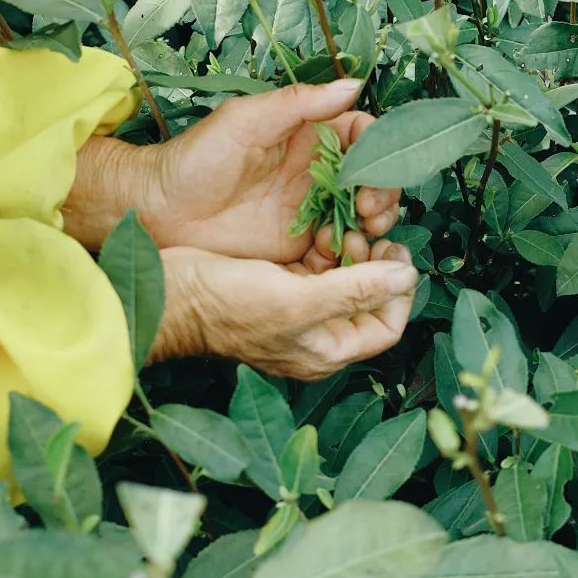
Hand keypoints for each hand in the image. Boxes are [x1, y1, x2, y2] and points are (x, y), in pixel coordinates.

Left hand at [66, 81, 400, 261]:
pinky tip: (340, 255)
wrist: (158, 213)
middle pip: (371, 181)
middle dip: (382, 194)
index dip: (378, 150)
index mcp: (307, 137)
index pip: (361, 136)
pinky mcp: (299, 248)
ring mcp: (309, 212)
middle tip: (369, 209)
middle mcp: (315, 174)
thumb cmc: (194, 160)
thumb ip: (298, 103)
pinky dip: (350, 254)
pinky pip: (338, 250)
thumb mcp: (244, 121)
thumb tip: (354, 85)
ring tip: (363, 234)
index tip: (374, 168)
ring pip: (362, 218)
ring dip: (373, 225)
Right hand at [152, 240, 417, 380]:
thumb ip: (355, 290)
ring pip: (344, 281)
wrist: (170, 294)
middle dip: (375, 267)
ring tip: (344, 227)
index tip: (395, 253)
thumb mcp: (297, 299)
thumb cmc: (229, 305)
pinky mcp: (279, 286)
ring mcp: (298, 311)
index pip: (387, 328)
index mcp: (327, 351)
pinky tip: (319, 227)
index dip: (400, 293)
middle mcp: (317, 335)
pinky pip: (317, 268)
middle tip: (367, 234)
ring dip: (351, 253)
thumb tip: (407, 277)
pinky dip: (325, 248)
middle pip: (368, 302)